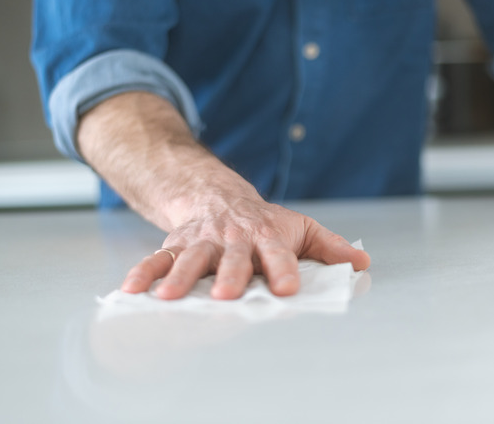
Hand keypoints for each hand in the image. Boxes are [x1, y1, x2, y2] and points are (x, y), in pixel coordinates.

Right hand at [120, 193, 370, 299]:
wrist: (220, 196)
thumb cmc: (265, 221)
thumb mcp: (300, 227)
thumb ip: (330, 246)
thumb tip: (363, 261)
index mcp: (267, 236)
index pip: (278, 255)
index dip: (283, 270)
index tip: (288, 288)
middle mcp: (233, 238)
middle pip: (232, 258)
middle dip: (228, 275)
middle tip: (224, 294)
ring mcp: (202, 240)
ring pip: (190, 257)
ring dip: (179, 276)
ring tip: (169, 297)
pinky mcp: (176, 244)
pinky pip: (157, 257)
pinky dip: (144, 272)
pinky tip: (131, 289)